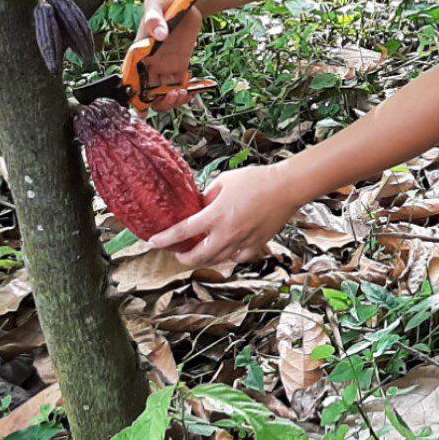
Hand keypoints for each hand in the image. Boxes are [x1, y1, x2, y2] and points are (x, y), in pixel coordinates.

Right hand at [134, 0, 204, 111]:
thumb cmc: (166, 0)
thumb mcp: (157, 5)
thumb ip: (155, 18)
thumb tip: (159, 35)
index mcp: (139, 51)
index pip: (131, 77)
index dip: (134, 94)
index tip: (143, 106)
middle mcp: (149, 61)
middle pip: (147, 90)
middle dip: (157, 101)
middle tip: (171, 96)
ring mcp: (165, 64)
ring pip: (163, 91)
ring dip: (170, 99)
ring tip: (182, 94)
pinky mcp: (179, 64)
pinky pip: (179, 84)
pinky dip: (184, 93)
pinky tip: (191, 92)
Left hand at [150, 163, 299, 267]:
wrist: (286, 188)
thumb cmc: (256, 180)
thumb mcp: (224, 181)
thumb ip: (208, 197)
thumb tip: (199, 206)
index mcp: (216, 215)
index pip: (182, 232)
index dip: (164, 239)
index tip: (152, 242)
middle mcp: (227, 233)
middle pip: (197, 257)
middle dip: (182, 258)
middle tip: (177, 254)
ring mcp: (242, 242)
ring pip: (216, 260)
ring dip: (203, 258)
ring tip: (197, 251)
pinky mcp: (255, 246)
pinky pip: (236, 258)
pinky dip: (228, 255)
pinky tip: (226, 249)